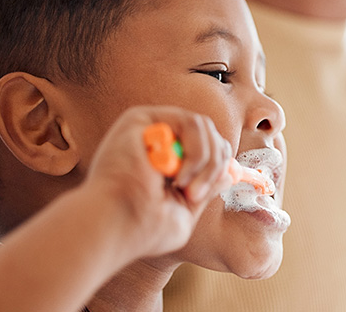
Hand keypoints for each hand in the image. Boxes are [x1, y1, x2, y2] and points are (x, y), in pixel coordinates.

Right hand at [83, 106, 232, 257]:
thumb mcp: (184, 210)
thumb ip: (205, 189)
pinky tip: (176, 174)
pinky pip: (189, 122)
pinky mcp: (141, 118)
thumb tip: (229, 174)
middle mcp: (157, 139)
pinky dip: (195, 151)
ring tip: (186, 186)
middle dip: (214, 164)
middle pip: (209, 132)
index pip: (208, 145)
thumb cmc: (143, 227)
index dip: (219, 162)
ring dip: (205, 160)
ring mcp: (149, 127)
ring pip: (202, 125)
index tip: (209, 190)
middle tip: (196, 194)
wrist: (116, 226)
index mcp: (165, 159)